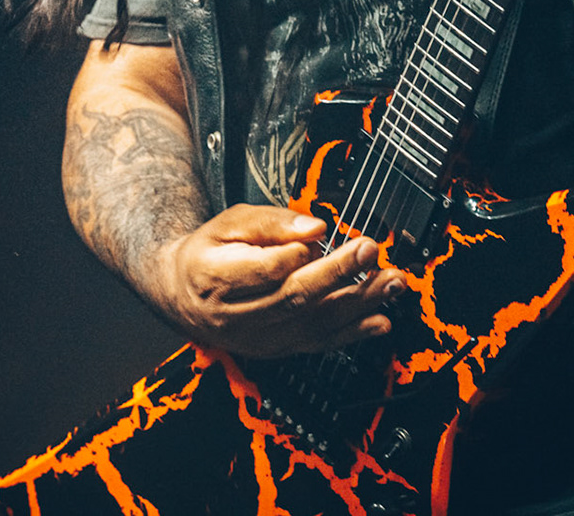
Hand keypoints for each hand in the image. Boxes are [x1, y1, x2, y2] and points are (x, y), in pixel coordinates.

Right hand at [142, 204, 406, 358]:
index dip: (295, 256)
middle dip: (337, 274)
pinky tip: (380, 321)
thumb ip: (272, 223)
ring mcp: (257, 338)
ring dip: (356, 304)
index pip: (261, 271)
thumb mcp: (229, 223)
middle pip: (292, 298)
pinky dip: (352, 333)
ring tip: (390, 282)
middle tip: (369, 250)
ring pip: (311, 324)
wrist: (184, 293)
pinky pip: (317, 344)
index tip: (324, 235)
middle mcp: (235, 316)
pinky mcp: (276, 350)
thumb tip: (315, 228)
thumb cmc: (210, 252)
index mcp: (214, 278)